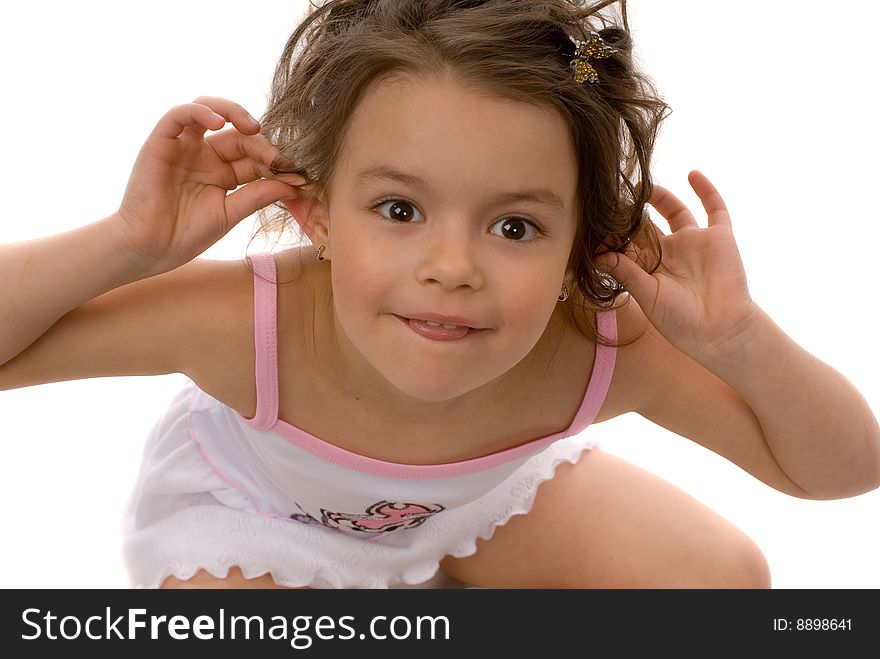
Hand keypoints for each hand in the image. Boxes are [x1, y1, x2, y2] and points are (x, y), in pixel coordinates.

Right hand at [113, 96, 305, 275]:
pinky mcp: (161, 141)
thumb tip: (295, 185)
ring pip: (209, 112)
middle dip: (262, 145)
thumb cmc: (185, 235)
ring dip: (234, 112)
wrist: (149, 248)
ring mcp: (183, 147)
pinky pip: (180, 114)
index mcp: (222, 173)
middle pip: (239, 136)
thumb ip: (259, 195)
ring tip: (253, 128)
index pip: (253, 157)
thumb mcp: (230, 213)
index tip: (297, 175)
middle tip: (280, 160)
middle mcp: (204, 156)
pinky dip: (200, 111)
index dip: (275, 162)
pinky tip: (218, 123)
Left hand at [595, 171, 756, 362]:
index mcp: (649, 268)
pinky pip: (714, 208)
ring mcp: (694, 243)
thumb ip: (626, 273)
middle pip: (646, 224)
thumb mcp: (647, 296)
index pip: (626, 243)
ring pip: (673, 210)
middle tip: (613, 195)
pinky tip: (691, 174)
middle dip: (630, 212)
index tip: (596, 221)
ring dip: (658, 196)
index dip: (613, 233)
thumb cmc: (681, 322)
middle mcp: (669, 252)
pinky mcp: (718, 237)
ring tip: (641, 185)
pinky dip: (706, 190)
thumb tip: (599, 255)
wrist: (721, 331)